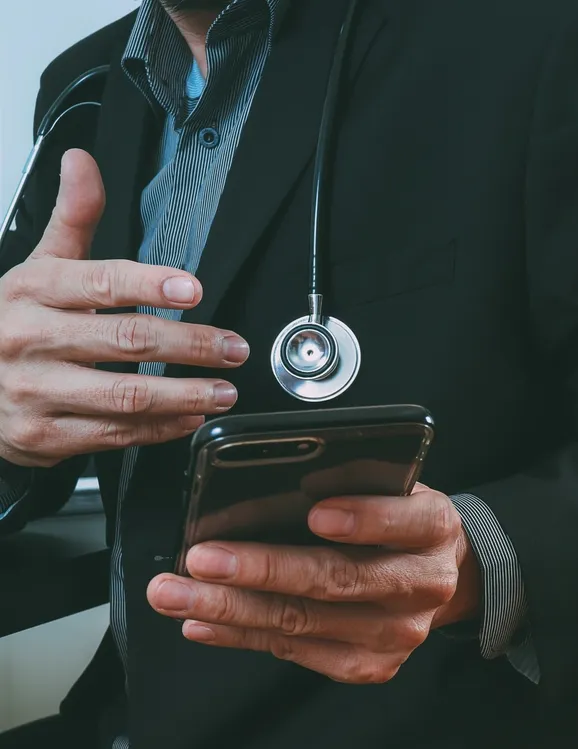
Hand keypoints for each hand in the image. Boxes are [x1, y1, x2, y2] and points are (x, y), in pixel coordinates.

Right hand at [0, 149, 248, 467]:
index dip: (150, 285)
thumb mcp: (37, 267)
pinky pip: (113, 433)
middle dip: (190, 345)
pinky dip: (159, 428)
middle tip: (231, 347)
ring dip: (185, 394)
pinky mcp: (42, 433)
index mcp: (31, 291)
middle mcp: (30, 339)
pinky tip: (190, 418)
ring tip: (224, 389)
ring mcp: (35, 390)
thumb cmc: (10, 323)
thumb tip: (82, 162)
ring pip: (124, 394)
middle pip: (124, 340)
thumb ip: (73, 219)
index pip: (98, 282)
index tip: (194, 289)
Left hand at [146, 484, 481, 683]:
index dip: (364, 519)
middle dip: (262, 569)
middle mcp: (424, 584)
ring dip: (231, 608)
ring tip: (175, 593)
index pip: (405, 522)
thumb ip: (351, 482)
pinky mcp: (371, 666)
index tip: (316, 514)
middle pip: (338, 579)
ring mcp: (398, 633)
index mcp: (434, 528)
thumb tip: (270, 484)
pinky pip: (296, 653)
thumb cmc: (398, 522)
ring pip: (305, 621)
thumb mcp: (390, 486)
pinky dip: (241, 636)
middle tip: (202, 559)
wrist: (436, 576)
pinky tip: (203, 623)